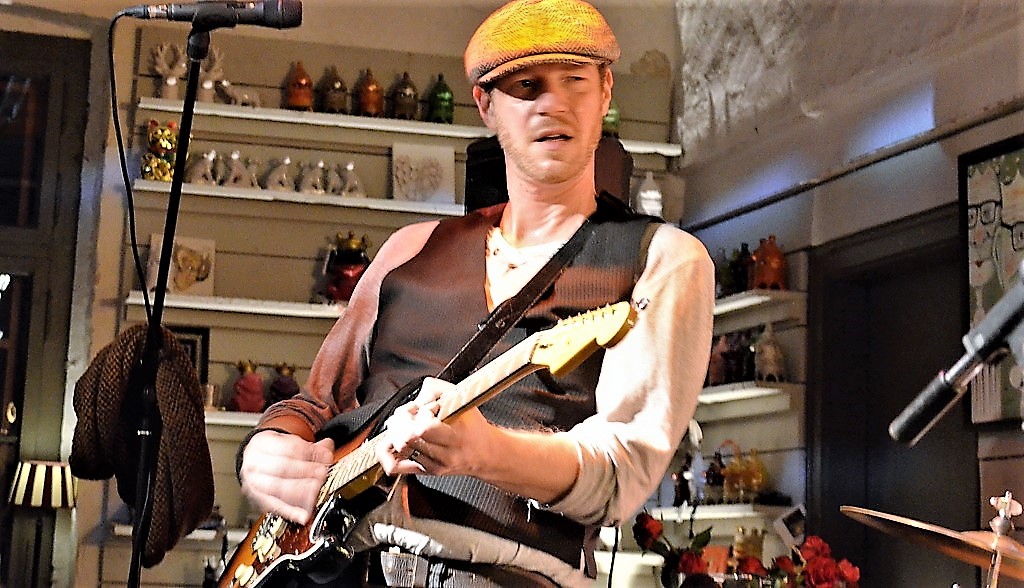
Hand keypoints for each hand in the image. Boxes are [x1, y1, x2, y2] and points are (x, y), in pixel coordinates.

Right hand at [239, 430, 334, 524]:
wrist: (254, 463)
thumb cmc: (274, 453)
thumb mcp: (290, 442)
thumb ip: (312, 446)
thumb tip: (327, 449)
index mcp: (261, 444)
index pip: (288, 448)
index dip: (309, 453)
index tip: (325, 457)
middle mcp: (254, 463)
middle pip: (282, 467)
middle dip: (306, 471)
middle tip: (322, 473)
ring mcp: (254, 484)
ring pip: (277, 488)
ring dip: (301, 490)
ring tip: (317, 489)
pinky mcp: (259, 501)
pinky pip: (276, 507)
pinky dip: (292, 511)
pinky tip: (304, 515)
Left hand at [375, 377, 493, 476]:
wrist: (485, 454)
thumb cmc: (474, 426)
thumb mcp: (463, 400)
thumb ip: (437, 389)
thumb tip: (416, 395)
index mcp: (456, 436)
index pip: (425, 428)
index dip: (419, 413)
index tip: (424, 408)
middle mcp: (444, 454)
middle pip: (407, 439)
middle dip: (401, 420)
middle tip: (408, 414)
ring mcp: (432, 465)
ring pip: (398, 449)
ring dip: (395, 431)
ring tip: (405, 424)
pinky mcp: (424, 472)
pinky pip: (394, 465)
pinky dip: (387, 452)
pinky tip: (393, 441)